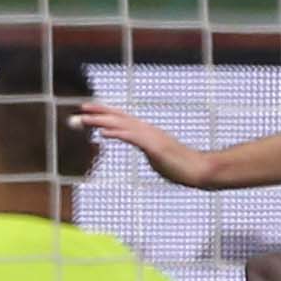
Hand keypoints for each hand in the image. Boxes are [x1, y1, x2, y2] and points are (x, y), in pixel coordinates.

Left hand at [72, 104, 212, 187]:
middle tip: (80, 109)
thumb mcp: (162, 159)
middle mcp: (148, 130)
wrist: (200, 170)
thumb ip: (153, 154)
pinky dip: (117, 133)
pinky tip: (103, 133)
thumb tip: (152, 156)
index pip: (124, 119)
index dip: (106, 112)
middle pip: (120, 118)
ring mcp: (151, 137)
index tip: (89, 109)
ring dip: (102, 121)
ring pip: (122, 125)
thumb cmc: (183, 168)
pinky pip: (132, 138)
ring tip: (85, 119)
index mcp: (148, 133)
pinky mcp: (154, 147)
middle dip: (99, 112)